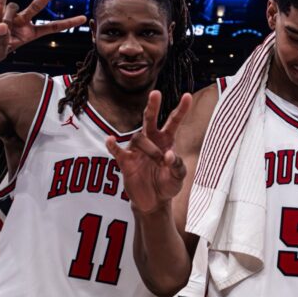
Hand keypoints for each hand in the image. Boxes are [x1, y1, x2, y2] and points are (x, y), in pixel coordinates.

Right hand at [0, 0, 86, 64]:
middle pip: (38, 6)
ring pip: (14, 8)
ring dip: (5, 18)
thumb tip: (5, 25)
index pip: (50, 28)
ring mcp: (10, 13)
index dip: (65, 24)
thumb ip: (3, 42)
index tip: (82, 18)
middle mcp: (22, 23)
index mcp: (27, 36)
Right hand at [105, 91, 192, 214]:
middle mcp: (151, 141)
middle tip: (156, 93)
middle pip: (149, 119)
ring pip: (138, 138)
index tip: (187, 95)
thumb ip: (177, 166)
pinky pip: (116, 150)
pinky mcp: (125, 162)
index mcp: (167, 141)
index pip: (173, 122)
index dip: (181, 109)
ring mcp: (137, 150)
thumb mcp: (178, 177)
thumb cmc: (168, 185)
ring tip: (158, 162)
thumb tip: (169, 156)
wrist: (153, 203)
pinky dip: (112, 145)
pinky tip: (110, 140)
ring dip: (149, 149)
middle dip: (152, 106)